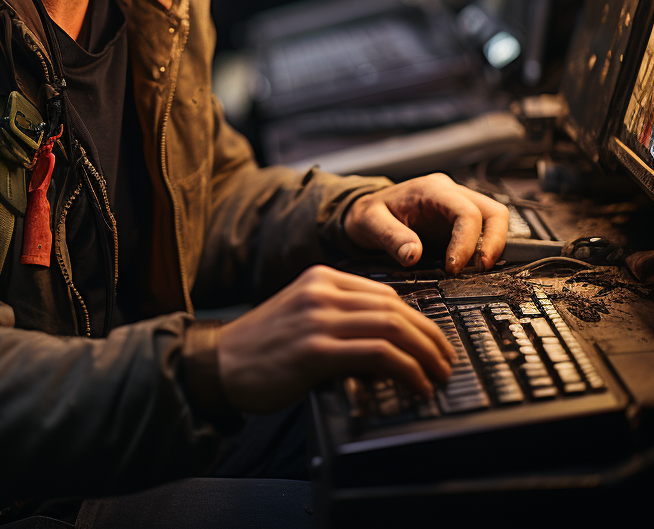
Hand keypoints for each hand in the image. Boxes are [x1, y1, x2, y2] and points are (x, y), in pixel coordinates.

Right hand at [218, 265, 454, 412]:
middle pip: (395, 308)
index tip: (433, 342)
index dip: (418, 319)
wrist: (218, 364)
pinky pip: (378, 354)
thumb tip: (386, 341)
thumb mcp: (301, 316)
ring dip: (425, 354)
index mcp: (319, 278)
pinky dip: (407, 370)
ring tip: (438, 375)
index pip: (384, 293)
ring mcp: (318, 319)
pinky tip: (416, 385)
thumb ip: (338, 317)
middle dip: (431, 337)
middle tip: (446, 361)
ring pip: (392, 327)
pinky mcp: (316, 350)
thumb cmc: (260, 347)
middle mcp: (321, 292)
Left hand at [343, 174, 508, 274]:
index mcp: (431, 189)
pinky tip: (470, 266)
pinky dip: (484, 248)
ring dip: (493, 245)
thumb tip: (414, 256)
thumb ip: (390, 237)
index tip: (454, 267)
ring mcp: (457, 206)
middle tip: (480, 269)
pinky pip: (484, 231)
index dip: (467, 242)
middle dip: (494, 242)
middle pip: (493, 212)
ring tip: (477, 270)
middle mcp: (449, 193)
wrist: (365, 211)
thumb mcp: (369, 223)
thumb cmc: (368, 214)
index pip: (466, 211)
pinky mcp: (459, 221)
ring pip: (495, 220)